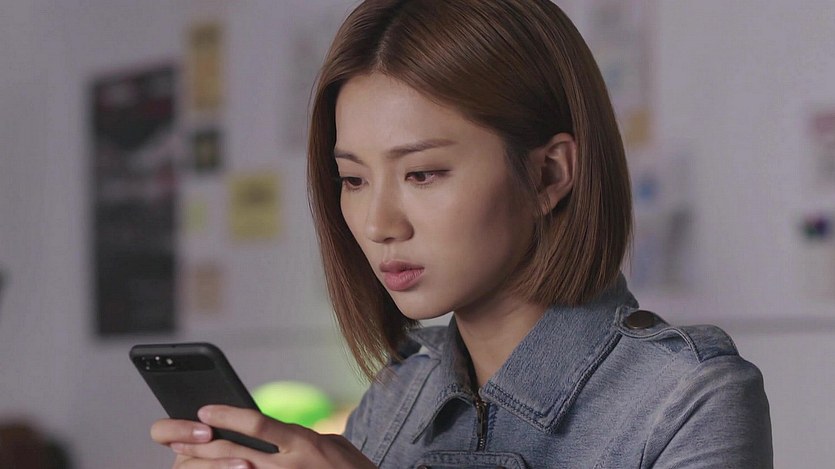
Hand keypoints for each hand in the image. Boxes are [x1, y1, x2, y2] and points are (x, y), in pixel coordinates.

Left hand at [150, 405, 375, 468]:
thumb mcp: (334, 445)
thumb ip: (302, 437)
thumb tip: (277, 433)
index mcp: (304, 443)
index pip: (258, 424)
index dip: (227, 416)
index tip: (205, 409)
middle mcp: (289, 466)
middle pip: (234, 452)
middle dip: (201, 443)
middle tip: (178, 435)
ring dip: (203, 465)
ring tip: (184, 457)